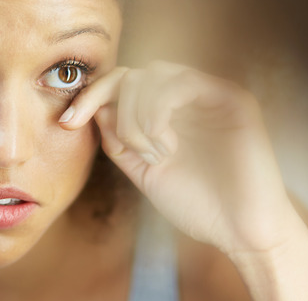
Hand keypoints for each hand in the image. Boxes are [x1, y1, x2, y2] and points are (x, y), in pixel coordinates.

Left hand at [60, 61, 298, 253]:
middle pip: (133, 73)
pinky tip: (164, 143)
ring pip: (155, 74)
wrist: (241, 234)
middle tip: (127, 147)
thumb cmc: (198, 205)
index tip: (66, 122)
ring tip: (153, 152)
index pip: (121, 84)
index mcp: (165, 111)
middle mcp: (187, 97)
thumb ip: (119, 141)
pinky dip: (161, 109)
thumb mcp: (144, 172)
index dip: (90, 96)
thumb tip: (94, 109)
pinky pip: (186, 82)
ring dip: (139, 114)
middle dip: (112, 104)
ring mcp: (210, 95)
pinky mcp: (234, 100)